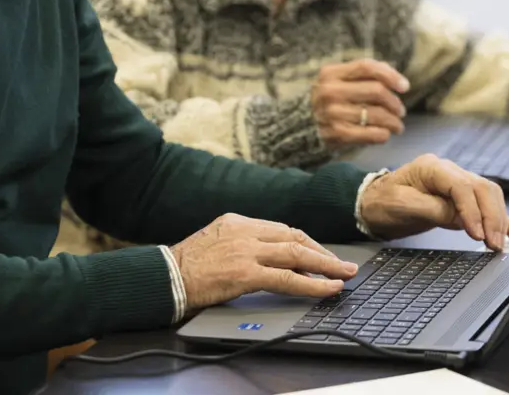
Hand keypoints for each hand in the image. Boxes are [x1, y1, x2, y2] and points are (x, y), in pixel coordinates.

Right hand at [169, 214, 358, 310]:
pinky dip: (312, 283)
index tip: (321, 253)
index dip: (306, 242)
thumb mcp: (215, 242)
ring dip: (326, 265)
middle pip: (294, 237)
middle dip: (322, 252)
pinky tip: (327, 288)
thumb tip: (269, 258)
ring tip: (344, 275)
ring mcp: (246, 251)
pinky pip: (287, 278)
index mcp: (237, 221)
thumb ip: (241, 244)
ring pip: (297, 254)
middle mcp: (245, 231)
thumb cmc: (186, 266)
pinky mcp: (245, 273)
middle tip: (343, 264)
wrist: (164, 277)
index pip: (281, 229)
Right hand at [311, 59, 409, 149]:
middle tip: (400, 111)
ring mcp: (332, 113)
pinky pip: (370, 133)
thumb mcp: (340, 81)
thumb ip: (366, 76)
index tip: (405, 87)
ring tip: (397, 126)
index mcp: (330, 73)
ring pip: (376, 114)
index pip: (367, 67)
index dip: (390, 75)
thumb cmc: (332, 101)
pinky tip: (385, 134)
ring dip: (393, 122)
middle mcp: (329, 91)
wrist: (302, 126)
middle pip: (376, 90)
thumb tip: (400, 83)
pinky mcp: (335, 133)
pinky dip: (383, 134)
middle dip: (395, 102)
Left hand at [357, 154, 508, 250]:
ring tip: (503, 244)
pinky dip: (503, 222)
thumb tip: (462, 219)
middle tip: (493, 244)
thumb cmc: (382, 201)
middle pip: (483, 189)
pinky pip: (487, 207)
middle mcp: (449, 171)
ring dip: (500, 220)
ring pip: (490, 196)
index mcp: (432, 167)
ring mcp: (457, 183)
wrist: (372, 203)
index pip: (462, 187)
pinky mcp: (462, 199)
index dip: (472, 211)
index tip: (476, 235)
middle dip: (492, 217)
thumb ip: (432, 209)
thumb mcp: (401, 205)